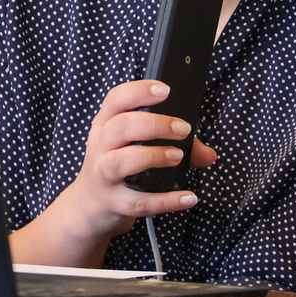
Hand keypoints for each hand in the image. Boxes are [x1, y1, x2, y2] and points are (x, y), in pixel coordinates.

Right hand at [9, 79, 216, 267]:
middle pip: (120, 127)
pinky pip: (138, 202)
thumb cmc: (115, 167)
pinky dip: (166, 200)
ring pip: (121, 161)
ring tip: (177, 156)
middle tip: (182, 129)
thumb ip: (172, 144)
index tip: (165, 90)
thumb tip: (208, 154)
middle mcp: (100, 147)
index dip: (139, 91)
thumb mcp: (131, 147)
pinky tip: (188, 197)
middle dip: (153, 124)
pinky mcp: (113, 203)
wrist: (87, 206)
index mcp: (104, 125)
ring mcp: (103, 176)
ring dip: (152, 156)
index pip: (116, 100)